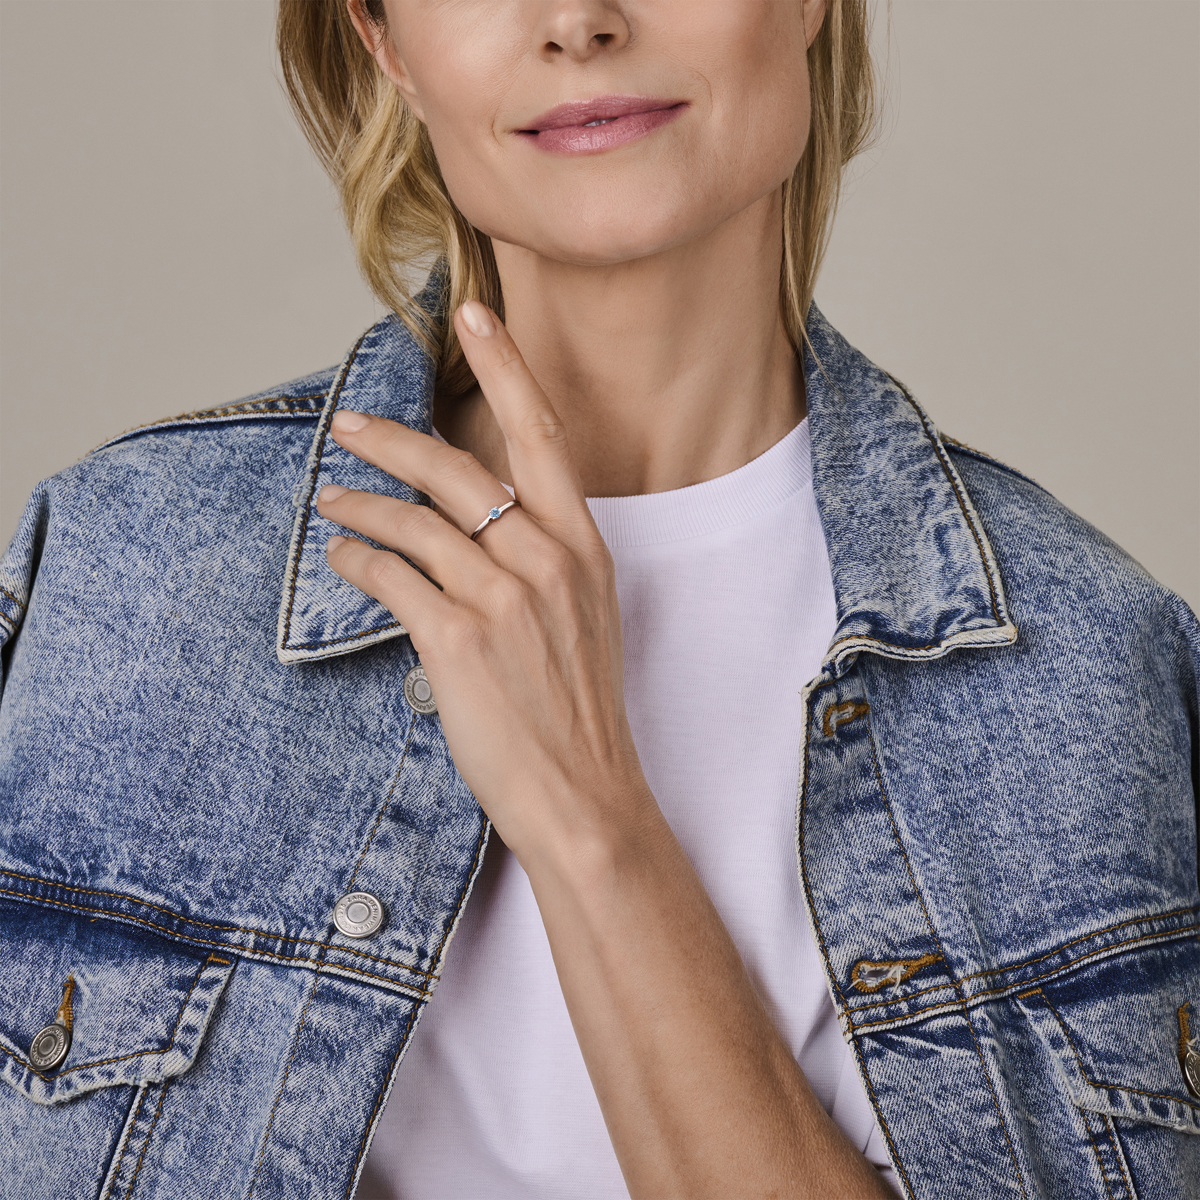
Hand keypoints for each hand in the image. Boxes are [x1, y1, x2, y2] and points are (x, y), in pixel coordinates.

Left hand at [317, 300, 650, 866]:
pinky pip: (392, 575)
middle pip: (457, 468)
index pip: (542, 434)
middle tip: (347, 426)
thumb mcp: (583, 617)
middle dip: (391, 438)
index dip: (506, 367)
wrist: (584, 792)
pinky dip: (358, 560)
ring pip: (414, 520)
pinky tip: (343, 557)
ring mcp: (505, 597)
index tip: (475, 314)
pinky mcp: (459, 639)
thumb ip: (540, 560)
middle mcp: (547, 558)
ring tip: (331, 500)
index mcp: (585, 545)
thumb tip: (475, 524)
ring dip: (362, 504)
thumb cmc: (580, 710)